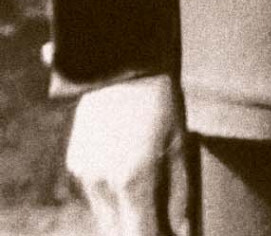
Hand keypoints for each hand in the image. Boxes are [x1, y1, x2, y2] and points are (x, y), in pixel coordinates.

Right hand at [67, 74, 189, 235]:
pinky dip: (114, 196)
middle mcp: (103, 183)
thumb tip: (181, 230)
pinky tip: (132, 175)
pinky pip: (96, 194)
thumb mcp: (180, 147)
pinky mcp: (75, 163)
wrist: (122, 65)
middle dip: (142, 230)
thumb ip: (179, 195)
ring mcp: (85, 174)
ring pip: (106, 216)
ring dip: (127, 216)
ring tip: (152, 200)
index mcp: (133, 181)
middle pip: (120, 231)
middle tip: (164, 222)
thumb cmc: (162, 103)